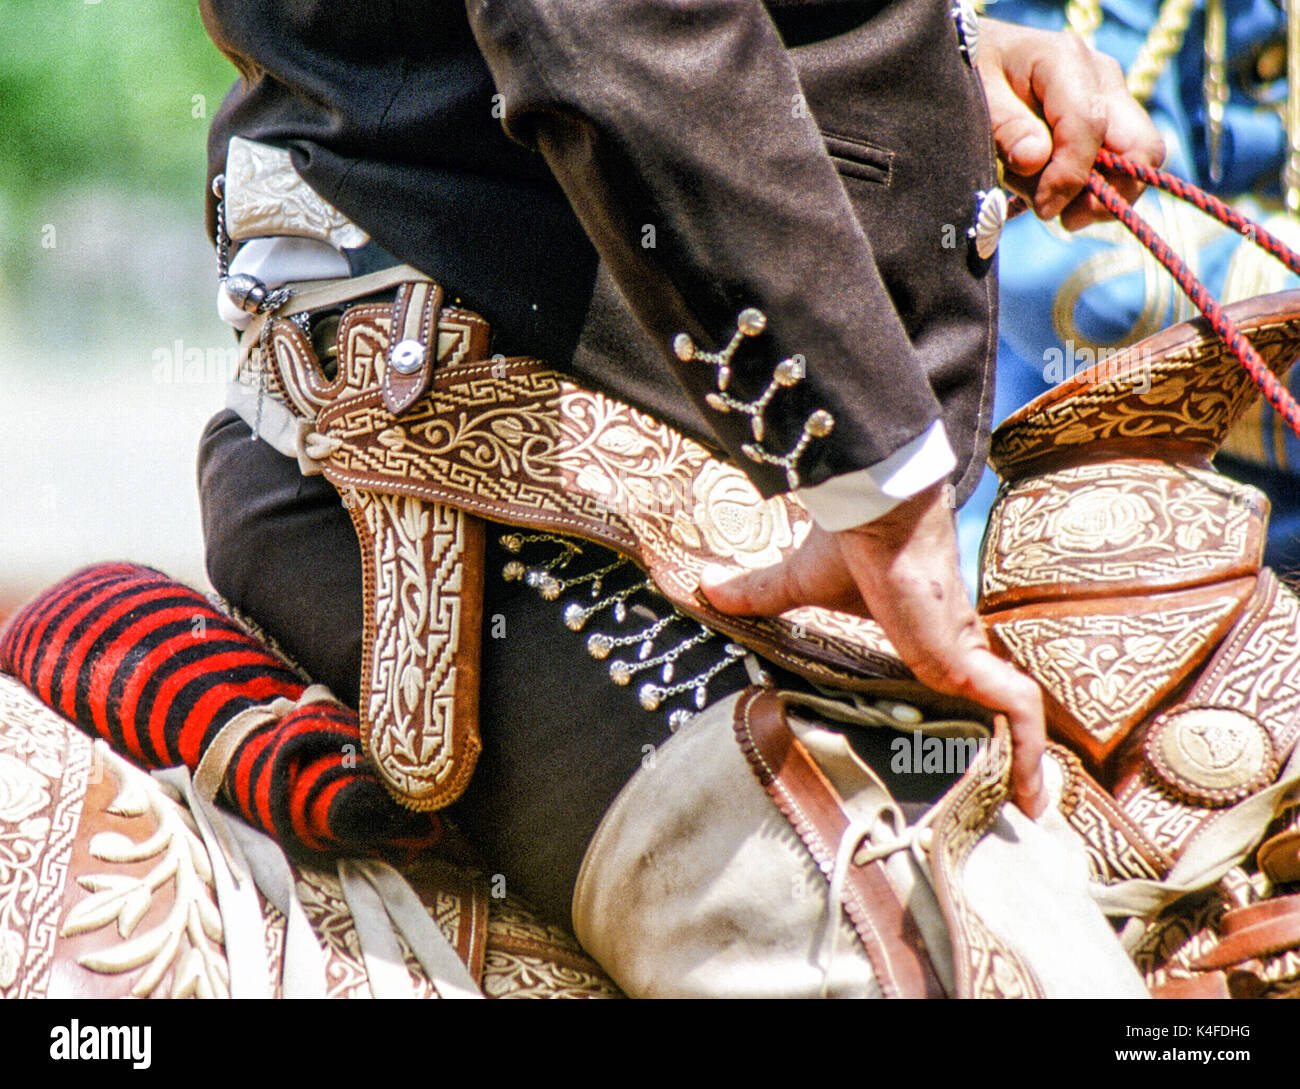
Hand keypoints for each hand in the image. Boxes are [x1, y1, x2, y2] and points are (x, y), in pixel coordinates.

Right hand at [699, 483, 1046, 816]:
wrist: (876, 514)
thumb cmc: (849, 542)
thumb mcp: (797, 584)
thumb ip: (760, 595)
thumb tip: (705, 588)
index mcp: (925, 634)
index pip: (961, 679)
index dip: (970, 713)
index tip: (972, 750)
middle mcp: (954, 648)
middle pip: (995, 706)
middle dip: (1011, 749)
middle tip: (1016, 798)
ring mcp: (965, 656)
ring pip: (1016, 716)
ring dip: (1029, 761)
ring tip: (1032, 808)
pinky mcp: (968, 661)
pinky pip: (1019, 710)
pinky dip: (1031, 750)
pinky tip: (1032, 792)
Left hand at [976, 18, 1165, 229]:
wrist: (982, 62)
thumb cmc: (975, 78)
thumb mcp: (977, 99)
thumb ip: (1005, 128)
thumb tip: (1035, 159)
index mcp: (1065, 61)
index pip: (1089, 125)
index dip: (1070, 175)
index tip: (1043, 207)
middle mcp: (1101, 76)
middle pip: (1140, 146)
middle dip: (1110, 193)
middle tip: (1065, 219)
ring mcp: (1111, 99)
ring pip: (1136, 162)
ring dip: (1098, 195)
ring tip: (1048, 204)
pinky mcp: (1108, 122)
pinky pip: (1119, 166)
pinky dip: (1091, 190)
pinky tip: (1053, 196)